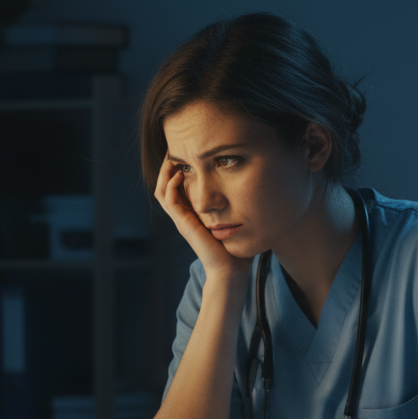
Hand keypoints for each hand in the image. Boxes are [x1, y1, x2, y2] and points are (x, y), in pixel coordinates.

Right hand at [154, 155, 249, 280]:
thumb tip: (255, 188)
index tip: (188, 153)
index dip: (179, 169)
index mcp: (193, 214)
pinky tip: (181, 174)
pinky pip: (169, 200)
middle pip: (165, 186)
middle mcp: (184, 216)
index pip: (178, 187)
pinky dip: (171, 185)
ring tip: (173, 157)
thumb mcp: (235, 220)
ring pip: (162, 191)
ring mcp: (182, 220)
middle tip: (175, 149)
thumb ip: (238, 206)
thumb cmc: (235, 248)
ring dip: (165, 173)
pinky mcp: (183, 224)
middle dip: (168, 166)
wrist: (230, 269)